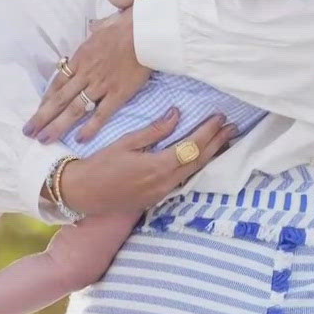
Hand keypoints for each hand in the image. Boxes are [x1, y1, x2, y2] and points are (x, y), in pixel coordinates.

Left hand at [25, 8, 150, 143]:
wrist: (142, 32)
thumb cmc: (124, 27)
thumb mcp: (102, 28)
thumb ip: (95, 32)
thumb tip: (94, 26)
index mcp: (80, 59)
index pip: (57, 83)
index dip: (45, 100)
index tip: (37, 112)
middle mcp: (85, 74)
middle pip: (59, 99)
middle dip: (42, 117)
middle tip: (29, 132)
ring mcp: (100, 85)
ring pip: (74, 109)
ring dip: (58, 126)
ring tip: (44, 140)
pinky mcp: (118, 94)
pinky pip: (101, 114)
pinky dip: (90, 127)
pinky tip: (80, 139)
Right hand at [58, 109, 238, 216]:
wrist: (82, 193)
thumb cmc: (100, 164)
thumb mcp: (126, 142)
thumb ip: (154, 131)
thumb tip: (176, 114)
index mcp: (158, 166)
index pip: (192, 147)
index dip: (208, 132)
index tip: (220, 118)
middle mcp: (165, 182)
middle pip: (199, 161)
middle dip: (217, 143)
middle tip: (231, 128)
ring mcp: (162, 193)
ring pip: (193, 173)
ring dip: (210, 156)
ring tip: (223, 141)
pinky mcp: (157, 198)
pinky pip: (183, 180)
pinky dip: (195, 167)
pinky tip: (200, 158)